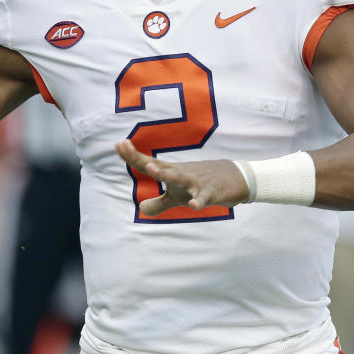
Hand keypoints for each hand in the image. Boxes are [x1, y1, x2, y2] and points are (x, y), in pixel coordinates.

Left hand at [115, 139, 248, 215]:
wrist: (235, 177)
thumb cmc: (201, 184)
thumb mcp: (178, 196)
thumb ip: (159, 203)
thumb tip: (140, 209)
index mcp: (171, 172)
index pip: (149, 163)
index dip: (133, 156)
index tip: (118, 144)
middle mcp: (181, 173)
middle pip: (160, 167)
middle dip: (143, 160)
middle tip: (125, 147)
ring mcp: (196, 182)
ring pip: (180, 177)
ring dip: (166, 173)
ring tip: (153, 169)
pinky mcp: (210, 192)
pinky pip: (203, 197)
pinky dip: (198, 201)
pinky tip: (193, 206)